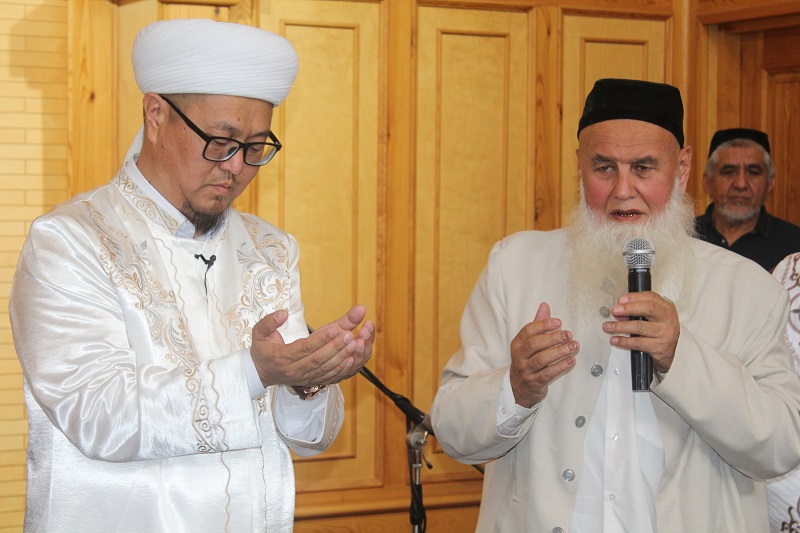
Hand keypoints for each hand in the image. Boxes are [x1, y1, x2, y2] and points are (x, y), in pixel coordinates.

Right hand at [250, 305, 374, 387]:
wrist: (260, 373)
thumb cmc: (262, 350)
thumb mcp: (258, 333)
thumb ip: (269, 321)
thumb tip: (283, 313)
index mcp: (282, 357)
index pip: (305, 348)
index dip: (322, 339)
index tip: (336, 328)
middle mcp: (294, 370)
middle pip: (319, 360)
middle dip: (336, 347)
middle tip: (351, 335)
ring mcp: (304, 378)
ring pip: (326, 369)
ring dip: (342, 357)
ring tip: (356, 343)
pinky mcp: (311, 381)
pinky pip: (328, 377)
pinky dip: (341, 369)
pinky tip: (352, 359)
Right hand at [509, 302, 579, 407]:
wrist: (519, 388)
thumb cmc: (527, 360)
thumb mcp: (529, 342)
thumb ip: (538, 324)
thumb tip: (545, 305)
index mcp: (518, 344)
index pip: (528, 331)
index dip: (543, 325)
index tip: (558, 322)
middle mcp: (519, 356)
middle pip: (534, 344)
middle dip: (552, 338)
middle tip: (569, 334)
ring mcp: (526, 370)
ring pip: (541, 359)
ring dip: (559, 352)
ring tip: (573, 346)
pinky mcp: (534, 382)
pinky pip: (547, 374)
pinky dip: (560, 367)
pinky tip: (571, 360)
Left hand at [603, 291, 678, 372]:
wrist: (669, 352)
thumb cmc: (659, 331)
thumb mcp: (654, 317)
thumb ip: (639, 311)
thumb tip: (619, 310)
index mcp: (666, 308)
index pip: (651, 297)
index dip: (634, 297)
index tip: (620, 300)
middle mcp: (667, 319)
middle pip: (649, 308)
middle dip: (629, 308)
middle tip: (615, 311)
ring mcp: (665, 333)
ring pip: (640, 327)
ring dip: (621, 326)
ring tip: (609, 326)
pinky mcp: (659, 347)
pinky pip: (638, 342)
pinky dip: (624, 341)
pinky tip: (615, 340)